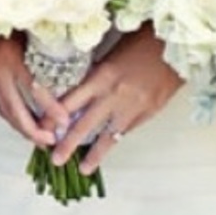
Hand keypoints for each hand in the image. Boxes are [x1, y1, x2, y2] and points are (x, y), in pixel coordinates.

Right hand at [0, 34, 70, 147]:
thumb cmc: (15, 13)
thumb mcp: (35, 30)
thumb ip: (49, 50)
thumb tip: (71, 73)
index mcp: (9, 57)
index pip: (32, 88)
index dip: (49, 108)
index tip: (64, 122)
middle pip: (13, 108)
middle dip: (31, 130)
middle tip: (49, 142)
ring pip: (3, 108)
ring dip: (20, 126)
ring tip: (38, 137)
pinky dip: (12, 115)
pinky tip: (24, 120)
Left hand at [51, 24, 181, 174]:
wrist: (176, 48)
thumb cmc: (139, 44)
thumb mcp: (109, 54)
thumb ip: (93, 75)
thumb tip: (74, 92)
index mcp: (100, 77)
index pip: (69, 101)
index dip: (53, 116)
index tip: (39, 128)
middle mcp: (113, 96)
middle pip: (84, 123)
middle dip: (67, 144)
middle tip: (54, 159)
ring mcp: (131, 108)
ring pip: (107, 136)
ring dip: (93, 154)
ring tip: (82, 169)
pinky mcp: (147, 114)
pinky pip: (125, 131)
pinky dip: (114, 142)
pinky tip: (105, 152)